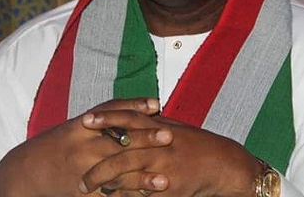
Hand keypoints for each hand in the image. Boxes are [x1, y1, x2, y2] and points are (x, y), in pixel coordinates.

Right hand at [0, 98, 170, 196]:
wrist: (24, 172)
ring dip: (141, 178)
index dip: (134, 108)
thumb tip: (134, 110)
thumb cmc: (55, 145)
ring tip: (164, 180)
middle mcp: (82, 147)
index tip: (156, 105)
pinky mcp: (83, 193)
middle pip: (118, 141)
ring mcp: (82, 172)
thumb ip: (103, 119)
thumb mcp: (75, 126)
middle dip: (145, 139)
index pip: (112, 114)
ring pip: (116, 174)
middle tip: (169, 135)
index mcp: (81, 127)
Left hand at [80, 113, 266, 196]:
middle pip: (120, 154)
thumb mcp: (174, 127)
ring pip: (127, 176)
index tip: (84, 120)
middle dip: (97, 166)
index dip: (105, 119)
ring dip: (105, 185)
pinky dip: (124, 196)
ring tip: (86, 189)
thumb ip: (151, 123)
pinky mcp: (169, 188)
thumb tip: (129, 114)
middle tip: (80, 176)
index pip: (128, 119)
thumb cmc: (197, 144)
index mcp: (159, 128)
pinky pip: (141, 194)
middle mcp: (159, 147)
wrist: (224, 165)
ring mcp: (163, 168)